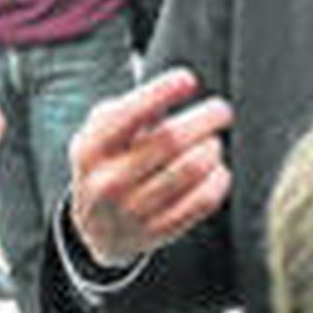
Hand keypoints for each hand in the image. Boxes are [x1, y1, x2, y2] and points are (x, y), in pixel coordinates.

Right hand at [69, 66, 233, 267]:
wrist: (96, 229)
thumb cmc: (108, 163)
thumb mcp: (101, 135)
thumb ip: (130, 110)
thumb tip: (178, 85)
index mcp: (91, 150)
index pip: (129, 115)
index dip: (161, 92)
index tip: (188, 79)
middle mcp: (109, 182)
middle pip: (172, 139)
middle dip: (205, 118)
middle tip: (221, 110)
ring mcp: (133, 211)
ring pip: (193, 169)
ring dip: (212, 148)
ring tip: (213, 142)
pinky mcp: (159, 232)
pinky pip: (204, 200)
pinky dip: (219, 179)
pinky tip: (217, 170)